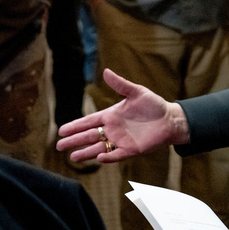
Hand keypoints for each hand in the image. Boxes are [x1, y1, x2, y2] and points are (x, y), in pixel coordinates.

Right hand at [55, 68, 189, 162]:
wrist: (170, 119)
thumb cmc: (153, 105)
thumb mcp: (136, 92)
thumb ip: (120, 84)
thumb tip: (106, 71)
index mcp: (110, 116)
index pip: (88, 121)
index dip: (75, 126)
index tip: (61, 130)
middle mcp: (112, 130)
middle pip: (89, 136)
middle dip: (74, 141)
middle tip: (58, 146)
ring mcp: (120, 141)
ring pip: (98, 148)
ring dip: (86, 153)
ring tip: (72, 157)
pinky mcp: (131, 150)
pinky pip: (116, 155)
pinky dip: (108, 157)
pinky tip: (99, 158)